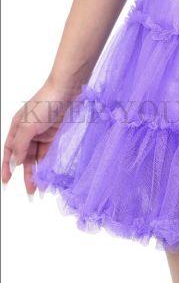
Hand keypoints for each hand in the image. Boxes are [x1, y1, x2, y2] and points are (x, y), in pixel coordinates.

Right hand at [2, 80, 78, 194]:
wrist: (67, 90)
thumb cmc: (45, 104)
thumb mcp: (28, 125)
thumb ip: (21, 145)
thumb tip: (16, 162)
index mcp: (16, 127)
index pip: (9, 151)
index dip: (7, 167)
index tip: (6, 182)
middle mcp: (27, 131)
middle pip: (24, 157)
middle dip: (26, 174)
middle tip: (29, 192)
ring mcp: (42, 133)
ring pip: (37, 156)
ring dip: (38, 171)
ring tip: (40, 187)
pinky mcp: (55, 133)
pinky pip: (49, 151)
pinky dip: (48, 162)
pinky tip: (49, 173)